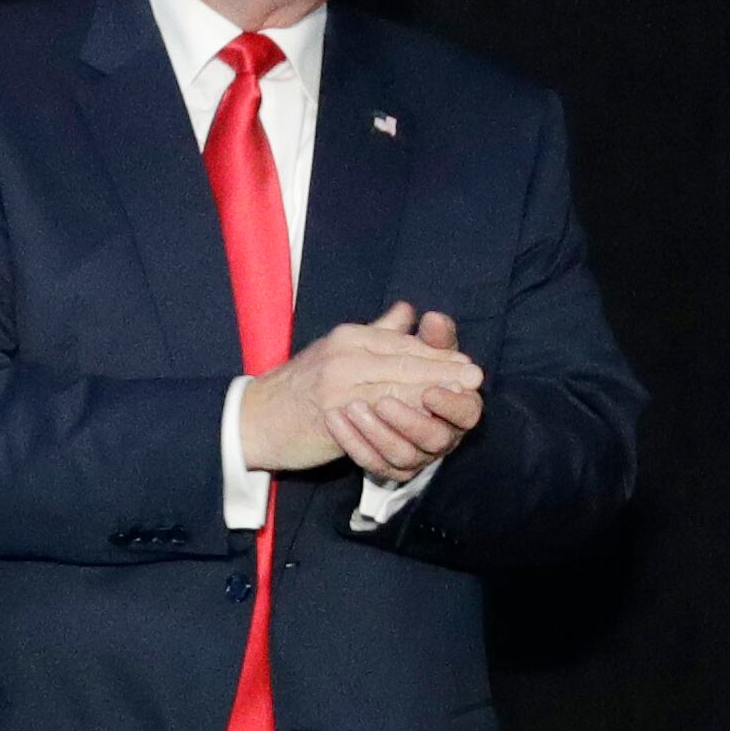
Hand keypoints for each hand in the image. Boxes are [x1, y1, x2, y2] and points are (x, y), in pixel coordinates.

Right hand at [238, 303, 482, 473]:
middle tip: (474, 378)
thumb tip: (407, 312)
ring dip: (433, 392)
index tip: (465, 362)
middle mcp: (345, 353)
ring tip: (461, 397)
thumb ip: (376, 332)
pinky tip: (428, 419)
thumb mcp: (336, 350)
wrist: (255, 419)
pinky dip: (408, 414)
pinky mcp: (335, 412)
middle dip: (443, 370)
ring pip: (397, 385)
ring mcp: (339, 381)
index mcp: (348, 336)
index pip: (402, 343)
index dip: (437, 353)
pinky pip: (380, 411)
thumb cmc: (297, 389)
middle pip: (405, 360)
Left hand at [328, 310, 482, 479]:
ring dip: (378, 431)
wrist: (344, 397)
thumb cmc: (389, 367)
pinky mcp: (387, 469)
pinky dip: (354, 442)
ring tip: (351, 407)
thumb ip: (427, 337)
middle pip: (437, 437)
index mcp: (455, 405)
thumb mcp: (407, 347)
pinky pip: (374, 464)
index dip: (451, 404)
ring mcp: (414, 456)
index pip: (467, 411)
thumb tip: (433, 319)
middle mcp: (441, 435)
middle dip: (410, 420)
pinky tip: (335, 419)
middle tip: (381, 402)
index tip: (429, 392)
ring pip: (404, 455)